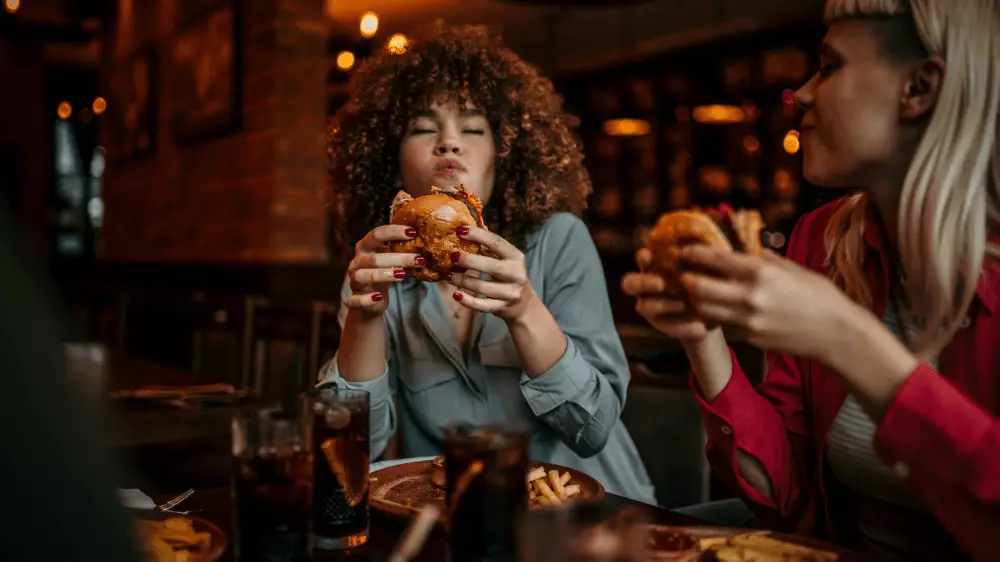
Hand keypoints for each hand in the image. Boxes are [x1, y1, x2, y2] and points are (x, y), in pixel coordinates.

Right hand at [346, 225, 422, 314]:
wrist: (370, 300)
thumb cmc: (384, 273)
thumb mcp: (391, 260)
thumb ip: (401, 250)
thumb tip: (427, 239)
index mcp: (365, 248)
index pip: (376, 234)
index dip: (394, 232)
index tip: (413, 232)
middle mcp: (357, 263)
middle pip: (373, 258)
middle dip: (397, 258)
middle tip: (418, 259)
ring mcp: (354, 281)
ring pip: (364, 276)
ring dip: (384, 275)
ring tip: (403, 275)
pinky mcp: (355, 300)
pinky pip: (356, 299)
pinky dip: (367, 299)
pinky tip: (379, 297)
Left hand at [447, 226, 535, 319]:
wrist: (523, 303)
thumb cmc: (508, 275)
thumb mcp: (504, 259)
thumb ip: (488, 247)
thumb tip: (463, 232)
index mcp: (515, 257)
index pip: (497, 243)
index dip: (478, 235)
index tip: (460, 231)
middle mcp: (516, 274)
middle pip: (490, 266)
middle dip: (469, 261)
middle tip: (452, 256)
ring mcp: (510, 292)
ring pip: (482, 287)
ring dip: (462, 280)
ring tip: (448, 276)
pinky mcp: (501, 307)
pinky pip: (482, 305)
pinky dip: (467, 301)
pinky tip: (456, 294)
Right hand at [621, 248, 717, 342]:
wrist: (717, 310)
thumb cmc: (711, 278)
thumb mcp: (711, 265)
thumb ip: (705, 254)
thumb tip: (709, 238)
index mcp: (656, 267)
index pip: (642, 259)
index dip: (642, 258)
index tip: (649, 256)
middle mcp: (647, 286)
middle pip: (629, 283)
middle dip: (642, 282)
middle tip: (660, 283)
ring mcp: (651, 306)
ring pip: (643, 306)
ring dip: (662, 305)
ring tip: (682, 305)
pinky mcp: (662, 324)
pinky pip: (665, 327)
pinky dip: (682, 327)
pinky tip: (699, 328)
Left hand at [680, 246, 858, 359]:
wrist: (837, 334)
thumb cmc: (820, 296)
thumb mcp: (793, 268)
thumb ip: (766, 259)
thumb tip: (747, 249)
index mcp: (760, 273)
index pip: (715, 259)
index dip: (695, 253)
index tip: (684, 250)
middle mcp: (749, 296)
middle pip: (699, 288)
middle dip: (688, 280)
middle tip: (683, 274)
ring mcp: (748, 320)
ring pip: (706, 310)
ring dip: (698, 300)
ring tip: (696, 292)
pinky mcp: (750, 337)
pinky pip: (726, 324)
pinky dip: (718, 316)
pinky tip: (719, 309)